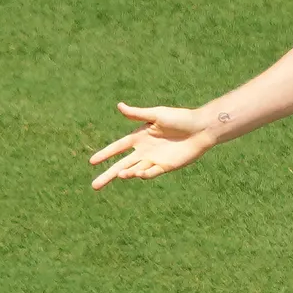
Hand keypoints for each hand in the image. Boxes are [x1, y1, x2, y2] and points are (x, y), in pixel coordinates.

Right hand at [90, 104, 218, 187]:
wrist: (200, 128)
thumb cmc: (180, 118)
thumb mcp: (156, 114)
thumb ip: (137, 114)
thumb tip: (119, 106)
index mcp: (139, 137)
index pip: (118, 148)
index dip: (105, 154)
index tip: (92, 162)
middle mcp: (144, 150)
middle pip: (121, 164)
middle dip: (108, 175)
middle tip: (94, 186)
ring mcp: (154, 160)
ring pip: (134, 170)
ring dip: (126, 174)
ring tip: (120, 175)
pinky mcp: (165, 167)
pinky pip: (151, 173)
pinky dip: (143, 174)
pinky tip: (138, 173)